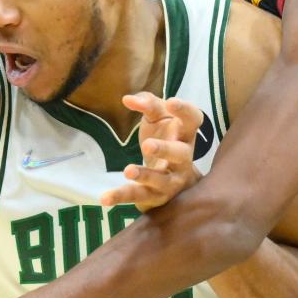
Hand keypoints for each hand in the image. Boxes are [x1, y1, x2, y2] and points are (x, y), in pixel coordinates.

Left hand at [99, 92, 204, 211]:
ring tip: (128, 170)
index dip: (185, 111)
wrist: (175, 182)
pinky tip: (105, 198)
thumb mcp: (159, 119)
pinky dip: (121, 197)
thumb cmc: (166, 140)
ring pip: (161, 180)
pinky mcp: (156, 197)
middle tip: (147, 145)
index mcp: (184, 135)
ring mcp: (171, 180)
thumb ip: (148, 104)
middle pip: (180, 154)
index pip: (193, 120)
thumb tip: (128, 99)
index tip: (171, 102)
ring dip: (145, 175)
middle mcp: (183, 159)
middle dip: (165, 150)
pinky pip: (138, 197)